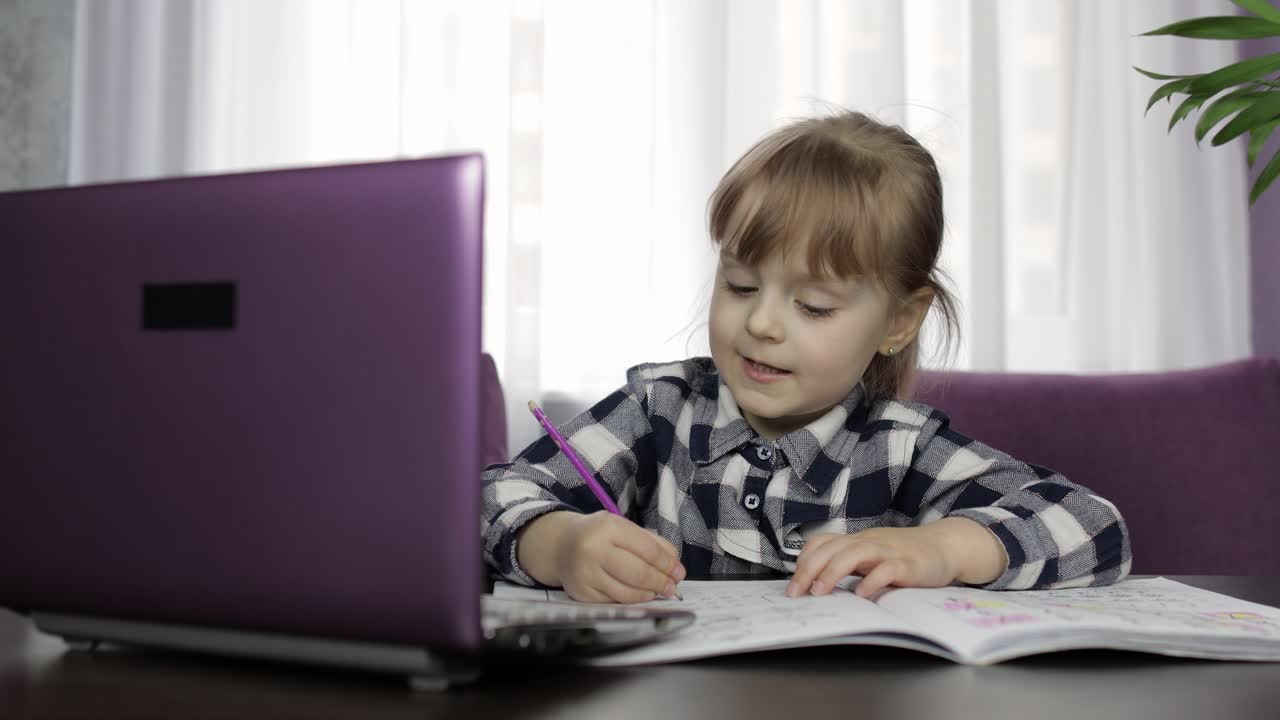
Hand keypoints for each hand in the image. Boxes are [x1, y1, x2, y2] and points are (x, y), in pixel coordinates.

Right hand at [522, 511, 684, 602]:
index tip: (679, 572)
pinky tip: (638, 595)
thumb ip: (652, 543)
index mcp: (609, 527)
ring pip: (627, 592)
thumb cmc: (600, 536)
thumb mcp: (623, 528)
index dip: (667, 563)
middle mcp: (594, 549)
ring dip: (648, 595)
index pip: (647, 549)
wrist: (561, 546)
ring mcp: (586, 573)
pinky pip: (614, 601)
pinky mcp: (582, 593)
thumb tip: (675, 565)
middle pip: (638, 573)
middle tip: (672, 587)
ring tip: (658, 592)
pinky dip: (631, 600)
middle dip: (661, 582)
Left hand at [786, 518, 1004, 598]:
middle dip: (809, 570)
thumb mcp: (873, 555)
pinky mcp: (908, 564)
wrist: (945, 546)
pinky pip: (887, 569)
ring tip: (819, 592)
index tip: (793, 583)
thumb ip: (851, 564)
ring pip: (854, 554)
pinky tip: (862, 595)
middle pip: (832, 548)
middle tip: (796, 593)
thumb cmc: (905, 555)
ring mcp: (888, 551)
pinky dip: (872, 581)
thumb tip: (819, 583)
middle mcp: (869, 542)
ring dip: (832, 572)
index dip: (804, 560)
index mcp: (858, 541)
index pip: (823, 542)